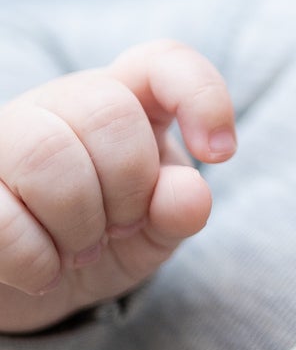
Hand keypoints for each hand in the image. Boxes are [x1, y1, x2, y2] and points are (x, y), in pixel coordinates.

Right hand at [0, 40, 235, 334]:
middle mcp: (59, 105)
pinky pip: (0, 214)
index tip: (220, 153)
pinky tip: (43, 271)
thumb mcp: (153, 232)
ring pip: (47, 152)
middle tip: (121, 227)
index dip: (201, 95)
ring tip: (81, 252)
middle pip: (107, 110)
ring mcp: (3, 138)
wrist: (29, 287)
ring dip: (79, 222)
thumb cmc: (101, 243)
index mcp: (124, 102)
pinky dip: (36, 257)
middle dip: (129, 185)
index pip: (164, 62)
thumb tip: (188, 195)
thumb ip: (179, 210)